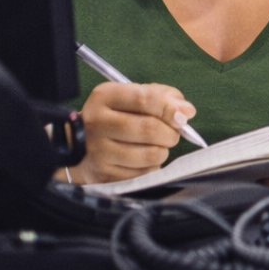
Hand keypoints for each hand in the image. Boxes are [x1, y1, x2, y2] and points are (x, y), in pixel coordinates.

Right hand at [67, 81, 195, 183]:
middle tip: (173, 133)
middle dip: (170, 133)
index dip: (168, 108)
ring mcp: (97, 150)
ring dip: (163, 151)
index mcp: (105, 96)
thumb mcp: (133, 96)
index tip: (183, 116)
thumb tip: (187, 111)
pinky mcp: (102, 173)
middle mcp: (97, 122)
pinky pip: (142, 173)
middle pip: (148, 129)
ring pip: (148, 155)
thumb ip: (163, 97)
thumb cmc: (116, 115)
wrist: (81, 143)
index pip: (143, 99)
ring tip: (160, 145)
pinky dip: (152, 166)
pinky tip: (145, 158)